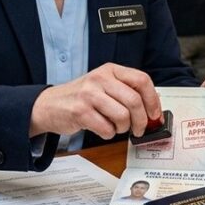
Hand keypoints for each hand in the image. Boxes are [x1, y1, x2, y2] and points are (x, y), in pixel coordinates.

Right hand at [31, 62, 161, 139]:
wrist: (49, 105)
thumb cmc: (81, 97)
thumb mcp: (104, 85)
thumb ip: (126, 92)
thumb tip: (152, 109)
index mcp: (110, 70)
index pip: (142, 80)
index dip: (153, 100)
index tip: (155, 114)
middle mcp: (100, 78)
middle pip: (135, 101)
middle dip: (141, 120)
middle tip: (139, 129)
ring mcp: (89, 94)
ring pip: (123, 116)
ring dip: (124, 128)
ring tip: (117, 128)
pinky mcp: (80, 112)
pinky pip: (107, 129)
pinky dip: (109, 134)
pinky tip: (103, 129)